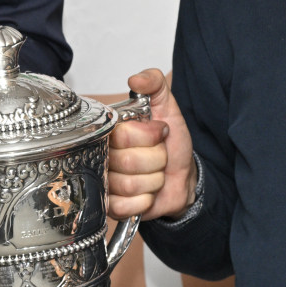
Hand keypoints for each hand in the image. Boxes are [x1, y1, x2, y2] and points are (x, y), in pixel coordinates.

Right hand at [106, 68, 196, 220]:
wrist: (183, 176)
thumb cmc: (172, 143)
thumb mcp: (168, 107)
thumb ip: (154, 83)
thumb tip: (134, 79)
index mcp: (111, 130)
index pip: (123, 134)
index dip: (149, 136)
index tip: (160, 133)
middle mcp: (102, 155)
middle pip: (128, 161)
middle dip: (155, 159)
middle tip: (158, 155)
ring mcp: (105, 182)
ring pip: (129, 185)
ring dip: (153, 180)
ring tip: (154, 173)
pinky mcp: (111, 207)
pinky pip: (125, 206)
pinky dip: (145, 200)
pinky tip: (147, 193)